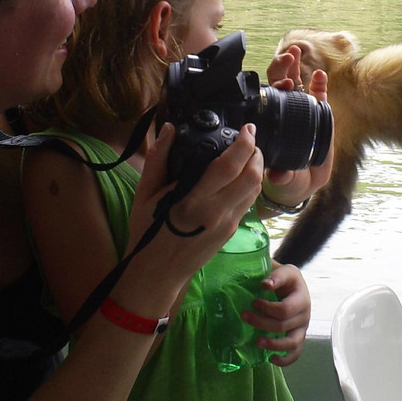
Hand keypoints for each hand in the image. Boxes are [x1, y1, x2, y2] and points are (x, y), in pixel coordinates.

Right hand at [129, 123, 262, 290]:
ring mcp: (227, 224)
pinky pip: (248, 202)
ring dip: (257, 168)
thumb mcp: (144, 194)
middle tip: (249, 138)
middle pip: (252, 176)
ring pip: (255, 190)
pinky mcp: (231, 232)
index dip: (244, 144)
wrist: (157, 272)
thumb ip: (159, 159)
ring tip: (248, 154)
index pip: (230, 166)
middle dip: (256, 152)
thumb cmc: (147, 232)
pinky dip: (251, 184)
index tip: (247, 128)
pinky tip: (241, 176)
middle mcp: (216, 212)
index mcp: (193, 200)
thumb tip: (170, 129)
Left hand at [245, 263, 310, 366]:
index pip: (285, 309)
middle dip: (261, 323)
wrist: (291, 285)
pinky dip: (285, 360)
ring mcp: (303, 328)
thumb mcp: (282, 270)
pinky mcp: (299, 338)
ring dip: (273, 345)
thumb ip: (275, 275)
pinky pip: (295, 354)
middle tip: (244, 316)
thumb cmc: (283, 278)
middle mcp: (305, 313)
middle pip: (284, 325)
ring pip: (292, 342)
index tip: (253, 302)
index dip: (267, 308)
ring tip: (257, 342)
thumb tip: (265, 285)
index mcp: (302, 296)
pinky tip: (271, 359)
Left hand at [262, 43, 333, 207]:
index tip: (281, 83)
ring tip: (298, 53)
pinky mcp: (320, 115)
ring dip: (296, 66)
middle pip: (280, 84)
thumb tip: (279, 174)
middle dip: (282, 67)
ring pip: (297, 84)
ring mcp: (303, 111)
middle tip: (288, 57)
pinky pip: (319, 95)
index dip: (273, 87)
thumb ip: (282, 175)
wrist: (304, 182)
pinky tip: (320, 74)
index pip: (269, 98)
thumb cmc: (287, 177)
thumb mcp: (282, 177)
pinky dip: (319, 83)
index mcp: (272, 123)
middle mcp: (286, 113)